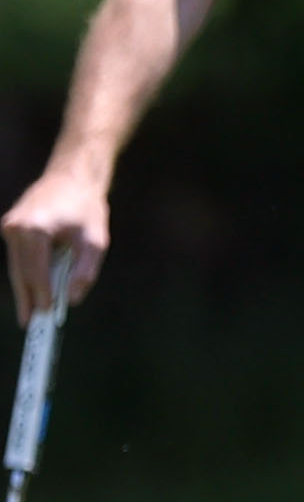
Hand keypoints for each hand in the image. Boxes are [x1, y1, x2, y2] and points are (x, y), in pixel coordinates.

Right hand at [1, 166, 108, 324]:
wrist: (72, 177)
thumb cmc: (86, 208)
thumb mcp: (95, 241)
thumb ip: (85, 271)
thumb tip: (73, 300)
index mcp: (35, 229)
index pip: (36, 271)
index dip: (41, 295)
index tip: (45, 315)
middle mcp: (16, 227)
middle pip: (21, 272)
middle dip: (28, 298)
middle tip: (30, 324)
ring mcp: (10, 226)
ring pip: (17, 266)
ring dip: (25, 289)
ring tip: (29, 314)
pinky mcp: (10, 226)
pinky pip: (18, 257)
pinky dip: (26, 273)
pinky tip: (31, 292)